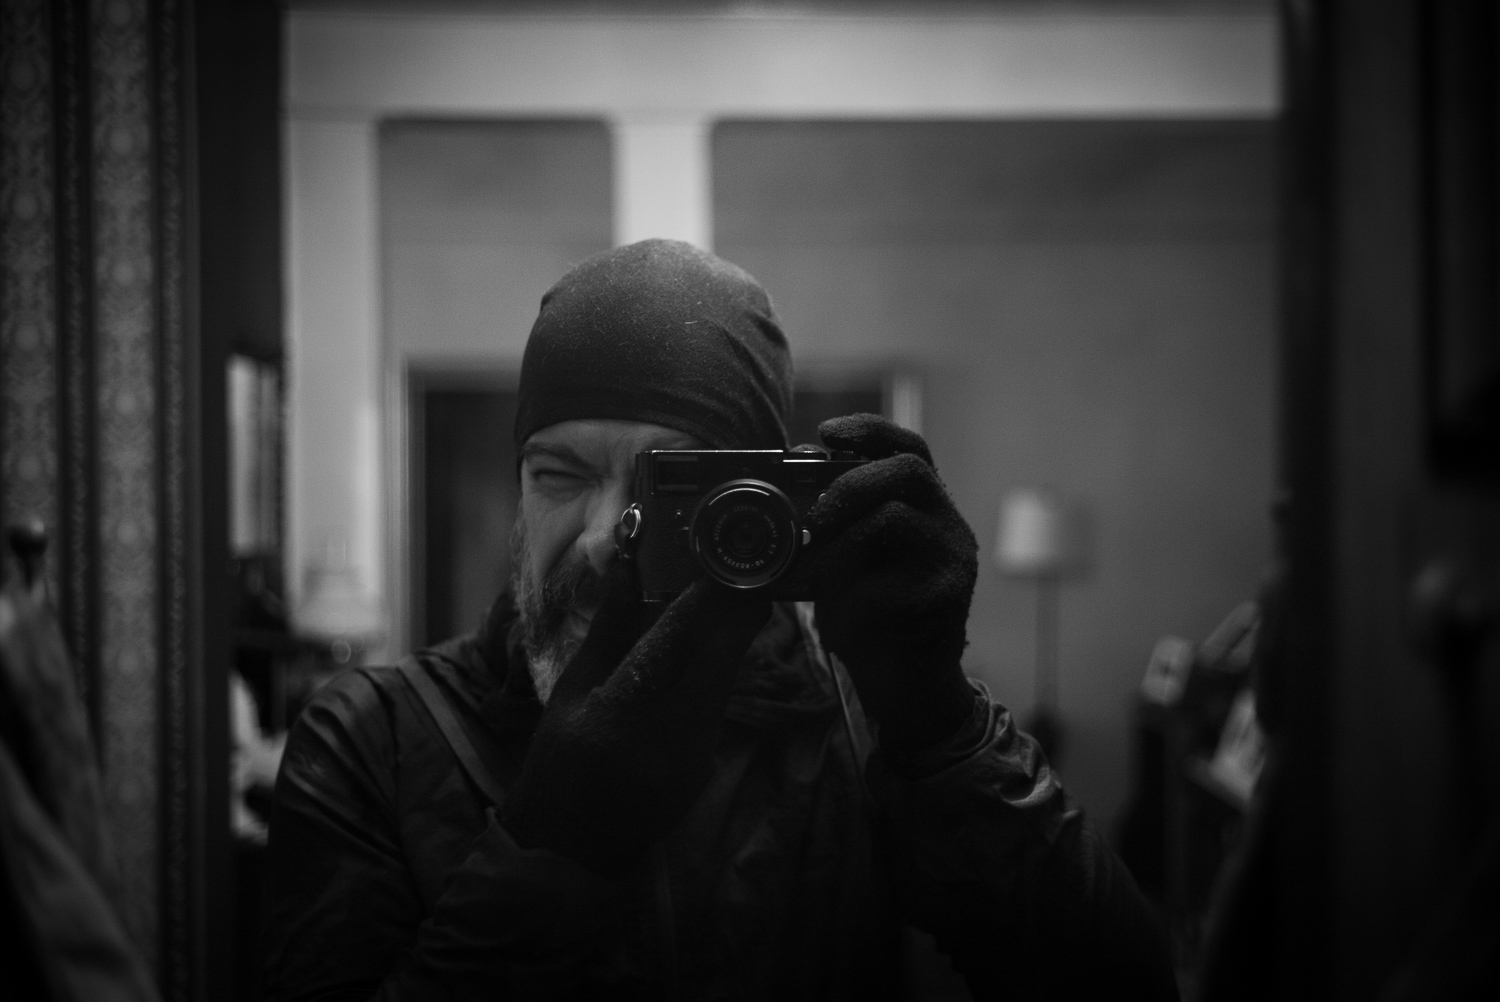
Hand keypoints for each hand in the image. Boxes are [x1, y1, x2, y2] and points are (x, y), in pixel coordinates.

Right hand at [503, 563, 769, 873]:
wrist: (572, 839)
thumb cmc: (561, 756)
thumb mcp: (573, 689)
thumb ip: (609, 630)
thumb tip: (626, 567)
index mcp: (620, 712)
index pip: (672, 645)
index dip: (704, 603)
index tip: (722, 567)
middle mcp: (666, 737)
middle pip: (719, 662)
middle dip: (738, 615)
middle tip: (749, 574)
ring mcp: (693, 758)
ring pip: (723, 683)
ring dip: (729, 642)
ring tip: (731, 601)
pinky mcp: (707, 769)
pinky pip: (716, 708)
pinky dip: (716, 676)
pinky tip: (712, 654)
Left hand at [804, 414, 978, 756]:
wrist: (909, 685)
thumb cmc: (874, 616)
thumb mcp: (849, 562)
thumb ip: (832, 526)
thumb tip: (781, 490)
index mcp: (924, 507)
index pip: (908, 448)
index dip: (869, 430)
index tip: (826, 432)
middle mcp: (946, 525)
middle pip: (907, 471)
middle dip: (849, 484)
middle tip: (812, 521)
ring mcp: (951, 561)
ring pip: (894, 520)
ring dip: (837, 547)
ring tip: (811, 578)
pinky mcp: (943, 600)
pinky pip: (887, 583)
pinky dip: (847, 599)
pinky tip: (837, 620)